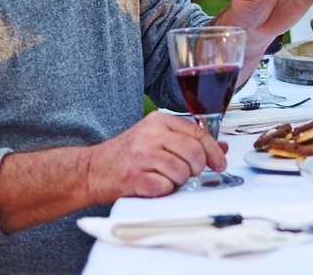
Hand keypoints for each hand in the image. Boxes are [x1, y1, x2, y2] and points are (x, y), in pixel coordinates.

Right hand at [84, 112, 228, 203]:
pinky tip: (153, 185)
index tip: (219, 164)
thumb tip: (221, 148)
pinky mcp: (133, 177)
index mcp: (159, 121)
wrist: (91, 170)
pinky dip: (164, 191)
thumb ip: (188, 140)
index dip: (213, 151)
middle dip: (197, 168)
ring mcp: (141, 156)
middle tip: (189, 173)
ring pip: (182, 172)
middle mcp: (151, 135)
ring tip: (165, 178)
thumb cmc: (127, 154)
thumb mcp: (157, 138)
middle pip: (193, 153)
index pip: (198, 133)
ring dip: (179, 181)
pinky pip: (165, 188)